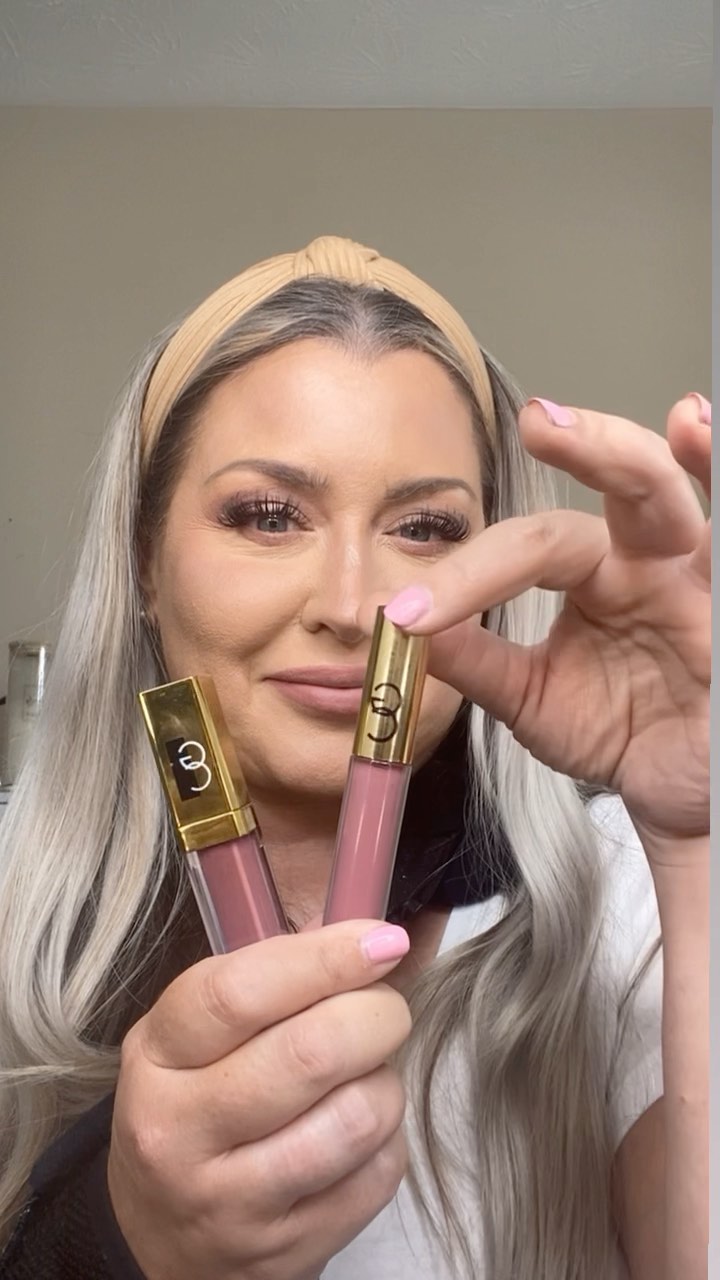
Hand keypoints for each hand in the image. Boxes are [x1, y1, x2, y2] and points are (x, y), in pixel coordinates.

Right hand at [107, 921, 410, 1279]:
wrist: (158, 1237)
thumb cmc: (194, 1106)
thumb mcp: (197, 1035)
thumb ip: (275, 977)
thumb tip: (376, 934)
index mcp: (157, 1055)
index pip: (241, 993)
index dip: (325, 959)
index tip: (380, 940)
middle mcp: (179, 1131)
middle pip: (311, 1052)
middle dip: (377, 1014)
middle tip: (386, 1007)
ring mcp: (231, 1200)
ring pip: (356, 1117)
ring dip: (385, 1081)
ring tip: (366, 1073)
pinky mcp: (284, 1251)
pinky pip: (377, 1175)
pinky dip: (388, 1139)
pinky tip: (359, 1130)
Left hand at [382, 394, 709, 855]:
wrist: (676, 792)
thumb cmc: (618, 731)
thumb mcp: (532, 697)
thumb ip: (474, 659)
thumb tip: (401, 620)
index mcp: (596, 571)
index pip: (530, 547)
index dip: (467, 576)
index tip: (407, 615)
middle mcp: (651, 560)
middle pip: (627, 481)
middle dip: (590, 444)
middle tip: (540, 421)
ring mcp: (700, 583)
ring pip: (686, 503)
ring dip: (671, 460)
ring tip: (672, 423)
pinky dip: (719, 485)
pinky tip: (704, 439)